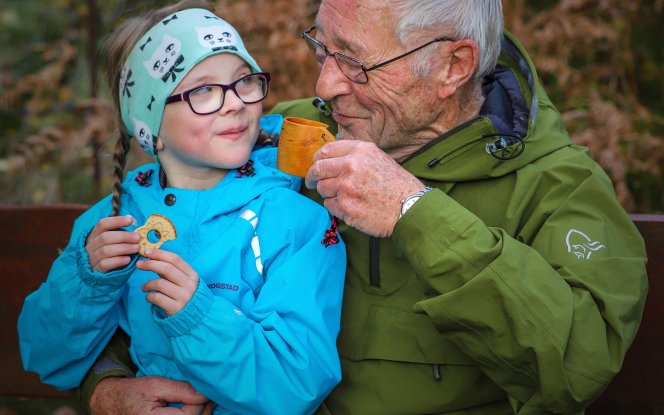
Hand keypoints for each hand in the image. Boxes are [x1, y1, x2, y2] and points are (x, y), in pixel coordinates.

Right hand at [86, 216, 139, 272]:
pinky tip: (128, 259)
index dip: (116, 220)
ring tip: (136, 248)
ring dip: (123, 248)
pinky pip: (105, 264)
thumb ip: (120, 234)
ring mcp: (92, 257)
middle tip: (137, 238)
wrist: (97, 273)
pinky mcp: (96, 269)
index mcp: (95, 235)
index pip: (102, 224)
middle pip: (105, 237)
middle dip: (123, 236)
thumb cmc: (109, 252)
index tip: (130, 220)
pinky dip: (118, 261)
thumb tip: (133, 222)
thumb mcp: (111, 241)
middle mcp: (91, 245)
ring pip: (105, 251)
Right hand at [90, 376, 213, 414]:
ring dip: (200, 413)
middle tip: (210, 394)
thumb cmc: (133, 392)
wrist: (113, 403)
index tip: (204, 388)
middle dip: (203, 408)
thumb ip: (181, 389)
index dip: (200, 400)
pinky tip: (195, 408)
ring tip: (204, 400)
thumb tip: (204, 394)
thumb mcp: (156, 385)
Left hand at [138, 249, 198, 315]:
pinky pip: (157, 298)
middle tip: (139, 264)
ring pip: (160, 283)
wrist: (196, 317)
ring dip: (148, 284)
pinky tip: (149, 297)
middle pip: (167, 269)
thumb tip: (152, 258)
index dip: (160, 254)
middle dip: (150, 264)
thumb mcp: (183, 281)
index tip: (147, 251)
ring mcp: (183, 297)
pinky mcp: (175, 308)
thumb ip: (170, 271)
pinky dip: (149, 296)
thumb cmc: (185, 295)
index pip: (175, 259)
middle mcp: (189, 284)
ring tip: (144, 287)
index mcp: (192, 274)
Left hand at [305, 140, 423, 236]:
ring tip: (344, 196)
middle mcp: (350, 166)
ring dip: (327, 193)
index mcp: (359, 151)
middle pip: (318, 169)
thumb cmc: (396, 184)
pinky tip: (349, 206)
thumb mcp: (378, 158)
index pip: (325, 151)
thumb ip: (354, 155)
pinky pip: (328, 205)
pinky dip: (335, 207)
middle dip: (312, 177)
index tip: (315, 165)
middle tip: (312, 182)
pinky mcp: (345, 207)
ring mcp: (346, 187)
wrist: (409, 207)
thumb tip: (329, 159)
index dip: (317, 159)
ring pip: (322, 188)